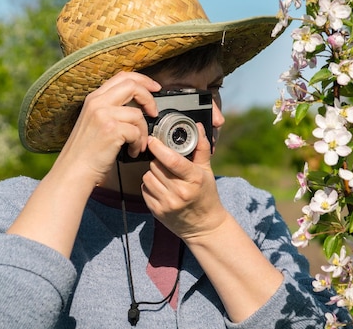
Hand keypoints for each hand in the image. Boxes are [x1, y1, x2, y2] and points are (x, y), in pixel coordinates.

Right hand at [55, 71, 161, 186]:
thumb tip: (137, 105)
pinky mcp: (111, 130)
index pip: (122, 77)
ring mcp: (103, 115)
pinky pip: (137, 132)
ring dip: (143, 131)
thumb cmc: (86, 152)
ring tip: (138, 144)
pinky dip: (139, 144)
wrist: (74, 171)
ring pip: (138, 114)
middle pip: (132, 86)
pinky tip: (132, 151)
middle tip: (154, 112)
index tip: (154, 87)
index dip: (142, 80)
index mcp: (94, 99)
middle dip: (149, 98)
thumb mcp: (95, 122)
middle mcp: (97, 103)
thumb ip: (111, 109)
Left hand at [141, 123, 228, 239]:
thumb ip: (201, 148)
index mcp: (194, 179)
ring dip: (153, 173)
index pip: (172, 160)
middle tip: (166, 163)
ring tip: (164, 176)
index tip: (153, 140)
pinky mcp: (157, 211)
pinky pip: (144, 189)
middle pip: (156, 166)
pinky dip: (150, 185)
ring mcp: (167, 203)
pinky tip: (161, 187)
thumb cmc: (206, 195)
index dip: (159, 148)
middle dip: (158, 161)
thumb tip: (197, 127)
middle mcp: (180, 192)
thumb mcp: (207, 171)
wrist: (204, 225)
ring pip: (147, 177)